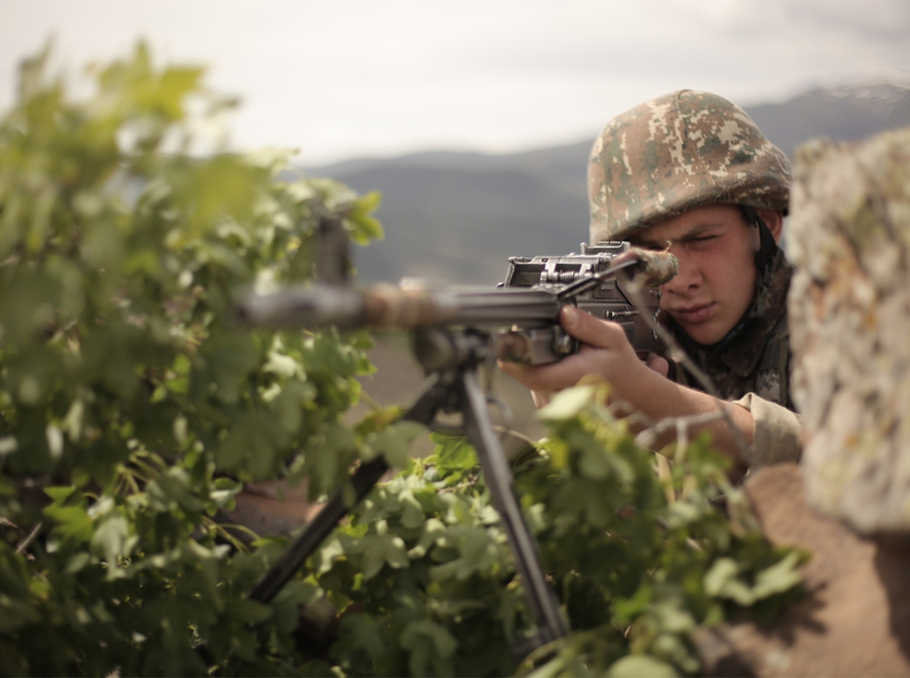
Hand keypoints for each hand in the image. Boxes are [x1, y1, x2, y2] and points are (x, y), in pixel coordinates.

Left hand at [498, 306, 666, 406]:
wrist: (630, 393)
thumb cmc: (621, 367)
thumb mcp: (611, 338)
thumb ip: (586, 325)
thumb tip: (564, 313)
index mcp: (571, 377)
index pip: (531, 372)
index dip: (515, 356)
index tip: (510, 339)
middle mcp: (557, 395)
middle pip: (523, 370)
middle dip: (529, 351)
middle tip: (548, 340)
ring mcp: (551, 403)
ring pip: (526, 376)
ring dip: (536, 362)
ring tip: (558, 355)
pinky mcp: (547, 404)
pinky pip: (533, 383)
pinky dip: (541, 371)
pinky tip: (558, 366)